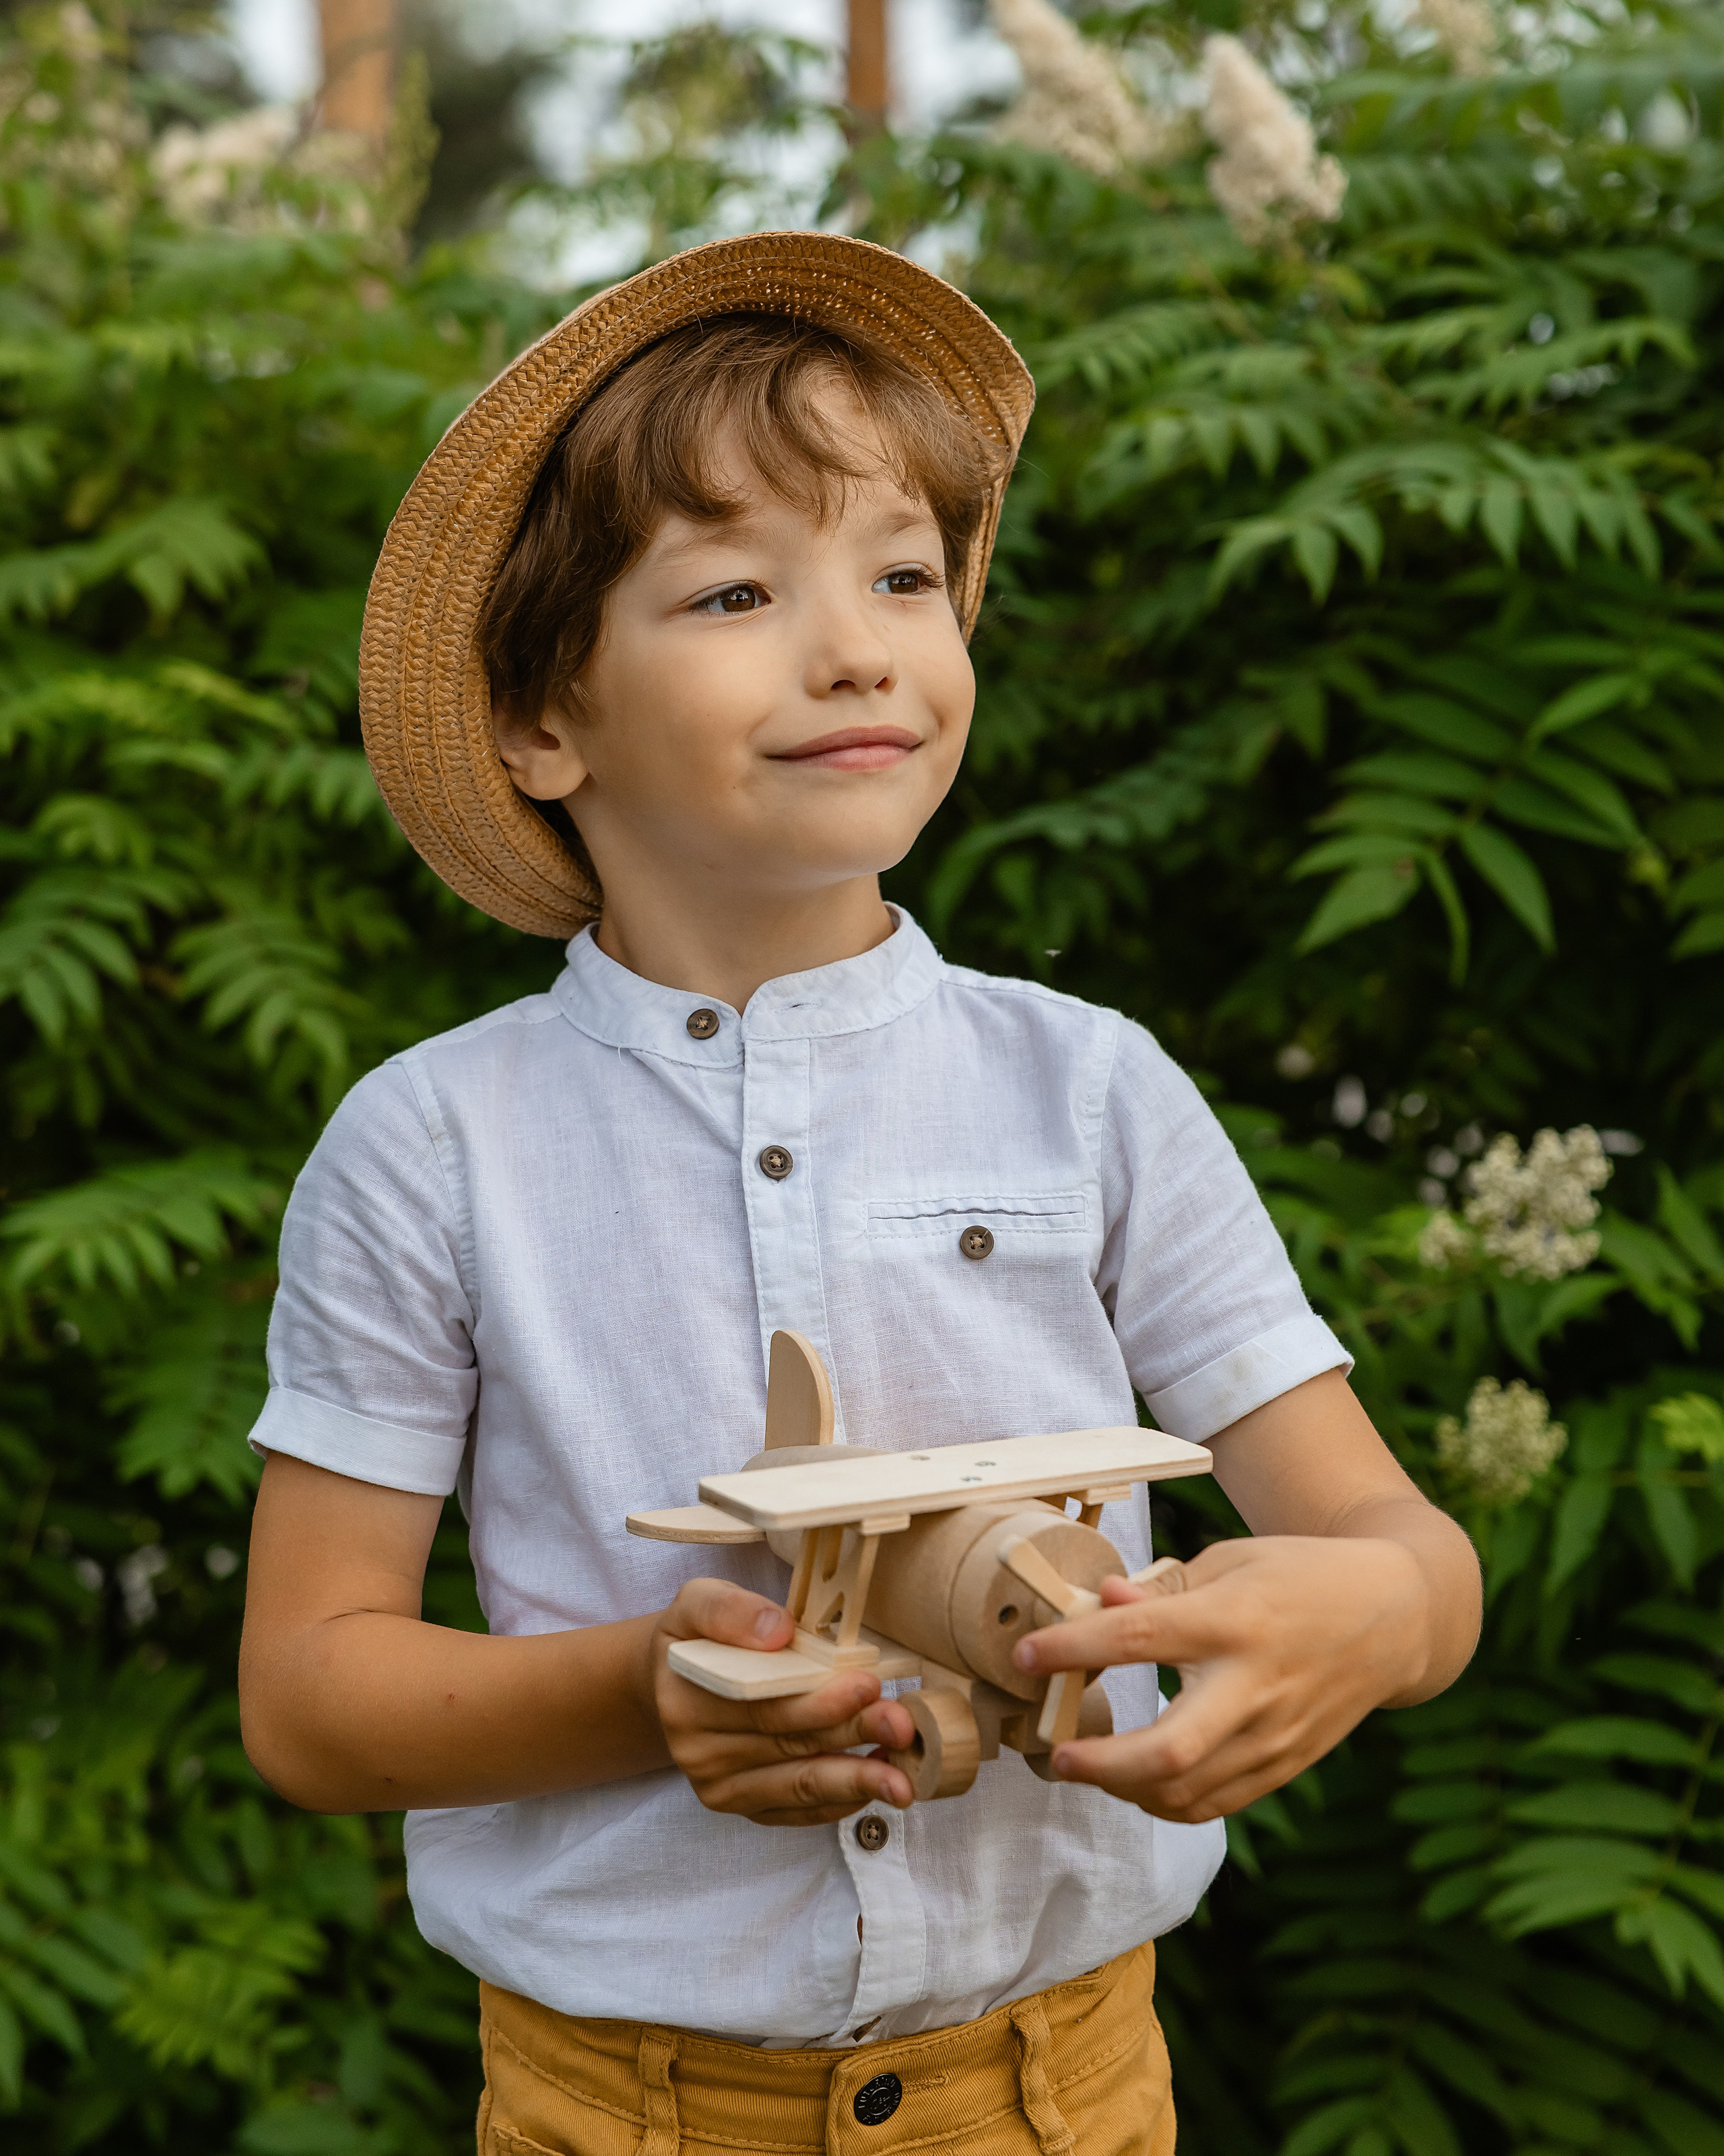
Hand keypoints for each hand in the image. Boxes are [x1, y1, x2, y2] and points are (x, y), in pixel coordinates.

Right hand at [651, 1579, 916, 1826]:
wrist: (673, 1683)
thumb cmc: (698, 1639)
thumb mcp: (697, 1603)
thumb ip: (729, 1610)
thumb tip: (776, 1630)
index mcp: (686, 1697)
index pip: (761, 1704)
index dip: (817, 1699)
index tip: (867, 1685)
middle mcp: (697, 1752)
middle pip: (789, 1744)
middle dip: (852, 1735)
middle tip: (901, 1725)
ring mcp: (719, 1787)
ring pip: (799, 1785)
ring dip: (855, 1781)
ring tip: (903, 1778)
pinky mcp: (744, 1808)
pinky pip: (798, 1810)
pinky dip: (840, 1800)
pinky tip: (876, 1783)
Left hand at [1015, 1536, 1431, 1823]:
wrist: (1396, 1616)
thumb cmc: (1300, 1576)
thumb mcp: (1232, 1559)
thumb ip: (1164, 1588)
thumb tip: (1101, 1602)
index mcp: (1234, 1620)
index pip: (1138, 1639)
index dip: (1072, 1649)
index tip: (1025, 1655)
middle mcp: (1255, 1685)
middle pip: (1168, 1751)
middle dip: (1099, 1764)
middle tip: (1055, 1753)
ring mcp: (1276, 1735)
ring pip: (1187, 1792)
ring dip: (1123, 1788)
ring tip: (1087, 1763)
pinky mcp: (1287, 1765)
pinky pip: (1215, 1804)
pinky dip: (1166, 1800)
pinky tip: (1137, 1779)